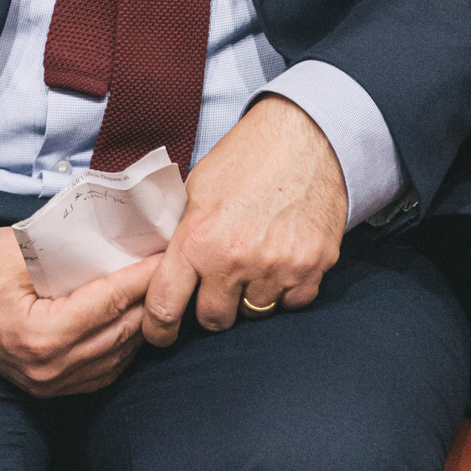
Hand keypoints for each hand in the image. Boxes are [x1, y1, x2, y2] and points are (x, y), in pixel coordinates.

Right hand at [0, 226, 159, 396]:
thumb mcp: (18, 249)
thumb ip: (72, 250)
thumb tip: (122, 237)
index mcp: (38, 334)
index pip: (109, 304)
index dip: (143, 277)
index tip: (167, 254)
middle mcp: (46, 368)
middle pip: (120, 334)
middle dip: (149, 298)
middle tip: (171, 266)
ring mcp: (47, 384)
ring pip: (116, 357)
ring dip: (140, 323)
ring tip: (156, 288)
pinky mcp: (47, 387)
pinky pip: (101, 372)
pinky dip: (121, 346)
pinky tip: (131, 318)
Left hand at [142, 96, 346, 344]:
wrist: (307, 137)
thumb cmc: (248, 157)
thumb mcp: (198, 187)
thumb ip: (182, 232)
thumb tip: (162, 266)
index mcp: (199, 239)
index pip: (165, 306)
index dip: (158, 328)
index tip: (160, 333)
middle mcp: (236, 261)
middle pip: (214, 320)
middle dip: (210, 307)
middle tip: (216, 284)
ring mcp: (278, 268)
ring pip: (254, 313)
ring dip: (249, 296)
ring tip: (253, 261)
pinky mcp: (313, 268)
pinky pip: (292, 303)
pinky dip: (285, 290)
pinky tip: (281, 259)